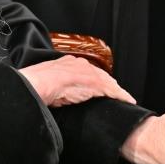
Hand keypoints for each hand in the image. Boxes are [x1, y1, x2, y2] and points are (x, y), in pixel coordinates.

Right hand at [20, 56, 136, 106]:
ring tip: (125, 98)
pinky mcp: (95, 84)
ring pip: (108, 82)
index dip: (95, 80)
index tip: (100, 87)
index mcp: (68, 62)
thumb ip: (54, 84)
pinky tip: (127, 100)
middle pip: (100, 75)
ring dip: (117, 91)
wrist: (37, 84)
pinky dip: (121, 96)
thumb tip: (54, 93)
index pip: (87, 71)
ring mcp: (88, 73)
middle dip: (109, 84)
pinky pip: (112, 90)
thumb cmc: (37, 85)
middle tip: (117, 93)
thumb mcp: (47, 81)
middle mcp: (80, 64)